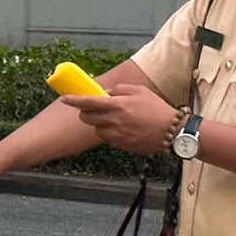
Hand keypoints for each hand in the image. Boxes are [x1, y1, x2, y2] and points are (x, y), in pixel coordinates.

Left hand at [61, 84, 178, 155]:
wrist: (171, 132)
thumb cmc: (156, 108)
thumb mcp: (139, 91)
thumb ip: (119, 89)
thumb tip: (103, 92)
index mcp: (119, 105)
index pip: (90, 102)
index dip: (74, 100)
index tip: (64, 99)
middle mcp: (115, 120)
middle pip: (87, 118)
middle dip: (86, 113)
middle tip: (93, 110)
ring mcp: (117, 135)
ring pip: (96, 130)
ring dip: (100, 124)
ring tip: (115, 120)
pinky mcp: (120, 145)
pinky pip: (107, 139)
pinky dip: (110, 133)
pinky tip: (124, 129)